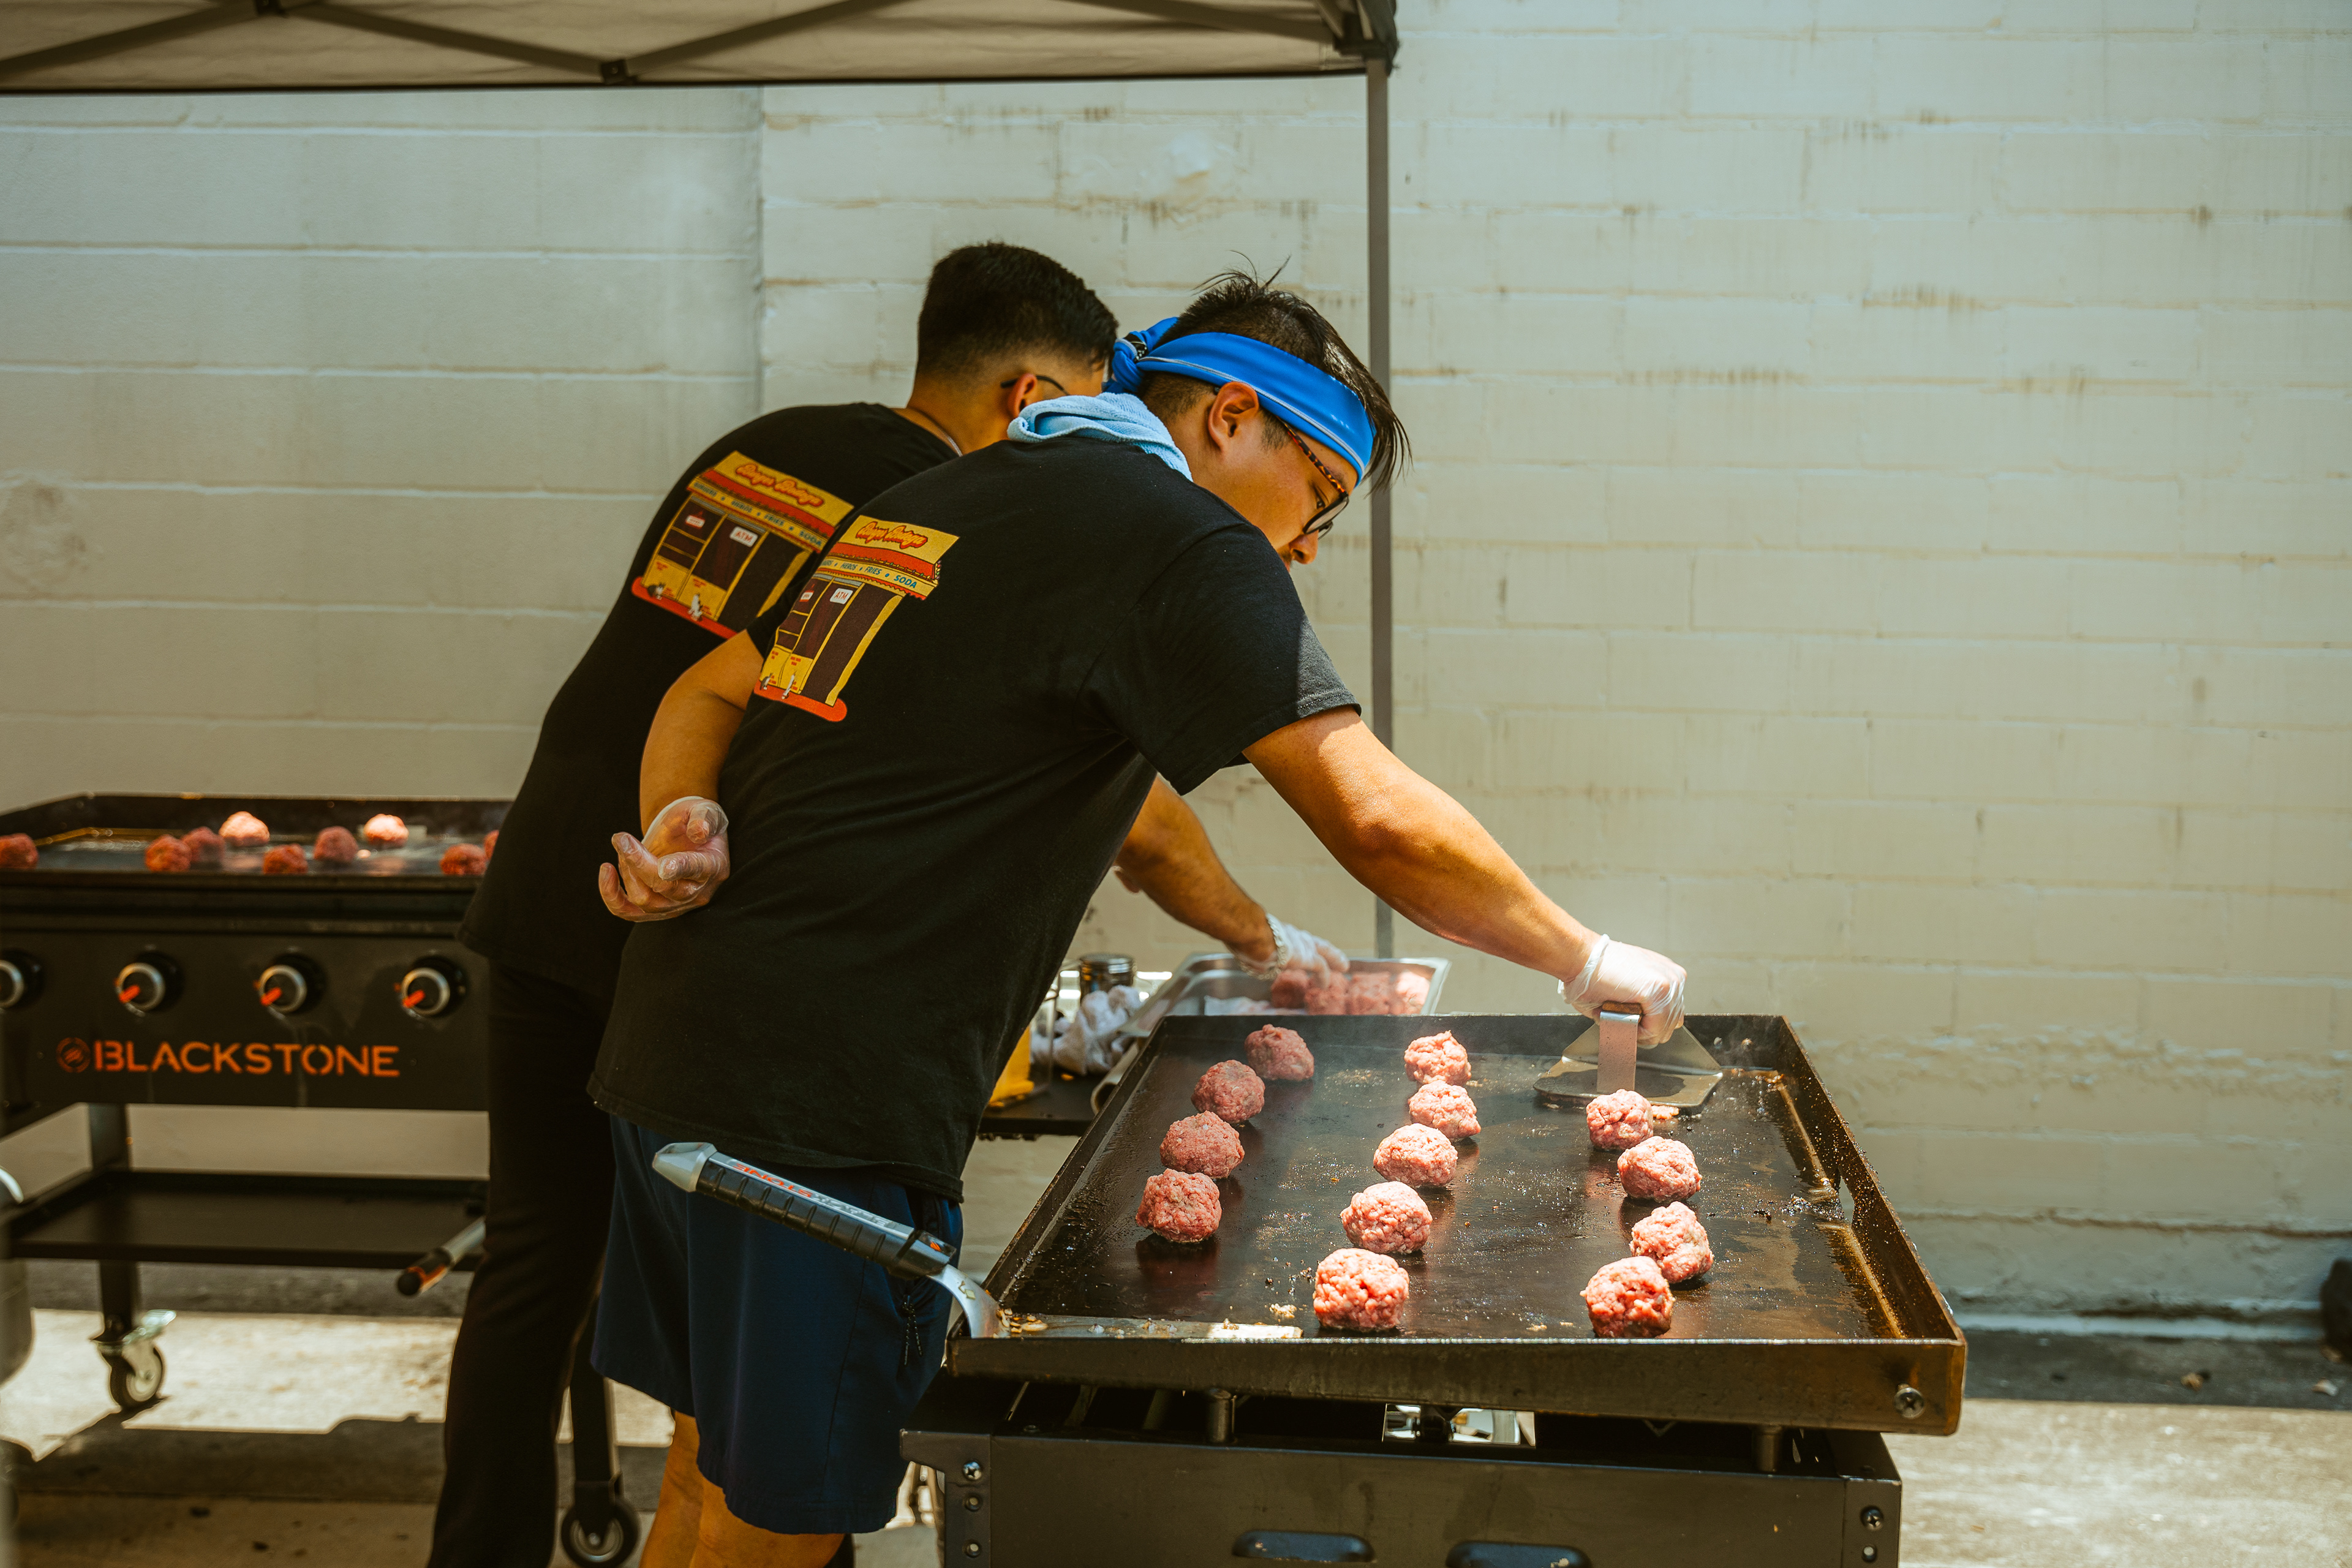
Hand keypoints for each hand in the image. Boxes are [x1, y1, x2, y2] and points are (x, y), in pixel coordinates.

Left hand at [598, 797, 730, 922]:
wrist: (683, 833)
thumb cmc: (695, 820)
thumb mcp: (706, 810)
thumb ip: (704, 818)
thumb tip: (699, 831)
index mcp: (713, 866)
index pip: (697, 869)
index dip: (680, 868)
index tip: (663, 865)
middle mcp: (696, 892)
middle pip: (664, 887)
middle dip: (638, 862)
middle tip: (622, 838)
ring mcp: (674, 904)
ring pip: (644, 899)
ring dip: (627, 871)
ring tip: (624, 845)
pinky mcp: (653, 908)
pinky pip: (627, 912)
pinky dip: (611, 896)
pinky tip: (606, 870)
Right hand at [1236, 915, 1348, 981]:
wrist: (1251, 934)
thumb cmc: (1243, 937)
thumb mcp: (1246, 944)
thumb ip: (1249, 950)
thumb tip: (1245, 956)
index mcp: (1278, 931)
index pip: (1293, 938)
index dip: (1300, 944)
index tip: (1303, 948)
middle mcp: (1292, 935)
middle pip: (1313, 942)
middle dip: (1325, 949)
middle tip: (1334, 955)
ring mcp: (1301, 945)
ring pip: (1323, 951)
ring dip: (1333, 958)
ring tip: (1342, 966)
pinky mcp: (1307, 957)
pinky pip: (1320, 968)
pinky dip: (1324, 976)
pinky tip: (1325, 985)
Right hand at [1560, 934, 1686, 1046]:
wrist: (1581, 957)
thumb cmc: (1595, 972)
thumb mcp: (1630, 987)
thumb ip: (1645, 1006)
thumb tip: (1643, 1027)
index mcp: (1668, 974)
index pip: (1673, 1013)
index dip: (1650, 1024)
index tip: (1631, 1021)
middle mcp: (1674, 977)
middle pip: (1671, 1023)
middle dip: (1646, 1029)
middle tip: (1623, 1020)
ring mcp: (1670, 984)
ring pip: (1663, 1029)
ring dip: (1640, 1031)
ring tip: (1619, 1017)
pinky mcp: (1658, 992)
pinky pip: (1654, 1030)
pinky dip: (1637, 1033)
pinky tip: (1621, 1019)